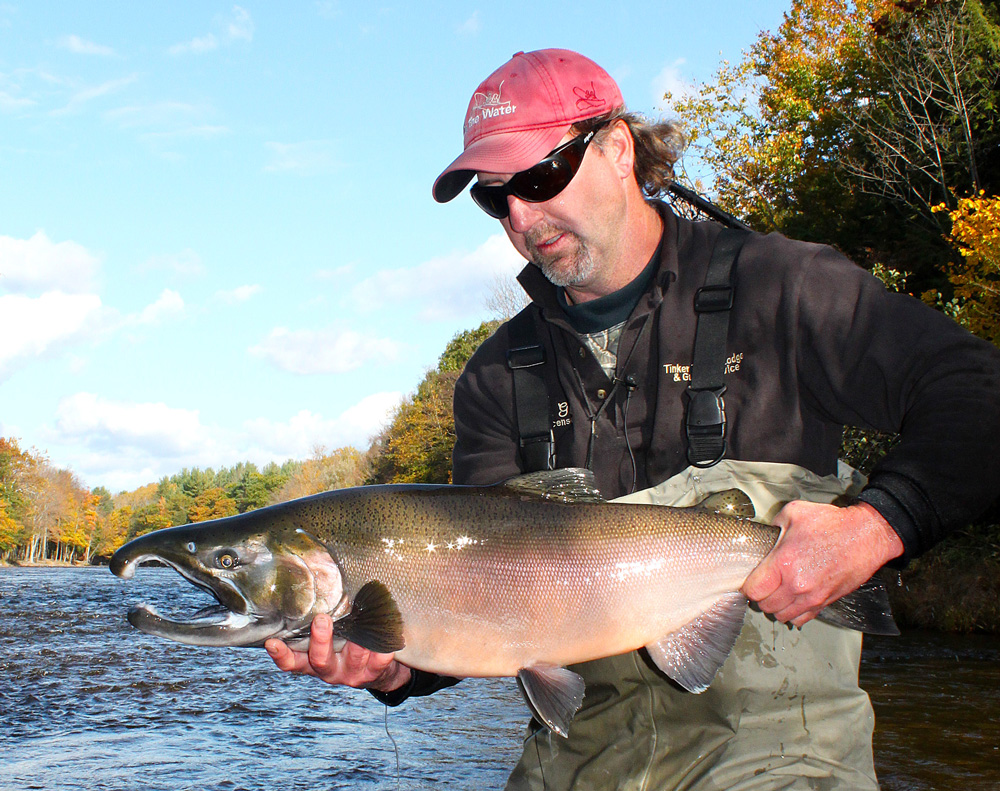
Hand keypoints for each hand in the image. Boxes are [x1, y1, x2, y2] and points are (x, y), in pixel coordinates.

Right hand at [264, 613, 410, 692]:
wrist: (380, 671)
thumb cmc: (349, 643)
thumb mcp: (332, 636)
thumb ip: (321, 621)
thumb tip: (318, 582)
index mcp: (314, 660)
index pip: (292, 661)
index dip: (281, 654)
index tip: (272, 642)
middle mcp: (329, 669)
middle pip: (319, 659)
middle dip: (321, 640)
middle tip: (322, 619)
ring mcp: (351, 674)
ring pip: (352, 658)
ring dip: (357, 642)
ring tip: (362, 624)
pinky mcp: (373, 674)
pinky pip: (378, 661)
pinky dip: (381, 650)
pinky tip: (385, 641)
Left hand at [741, 500, 903, 626]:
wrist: (865, 536)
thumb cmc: (833, 524)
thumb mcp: (794, 513)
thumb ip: (773, 526)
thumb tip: (764, 536)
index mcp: (784, 562)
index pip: (753, 590)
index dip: (747, 585)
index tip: (749, 580)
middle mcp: (797, 585)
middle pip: (765, 605)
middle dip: (760, 596)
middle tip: (763, 584)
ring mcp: (812, 597)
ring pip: (781, 616)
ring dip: (775, 606)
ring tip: (777, 593)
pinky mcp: (825, 602)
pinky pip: (801, 619)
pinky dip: (793, 614)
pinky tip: (792, 600)